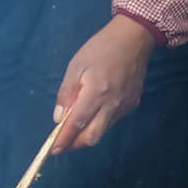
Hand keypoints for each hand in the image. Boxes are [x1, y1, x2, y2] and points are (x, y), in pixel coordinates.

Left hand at [53, 14, 154, 152]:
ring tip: (76, 128)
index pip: (77, 124)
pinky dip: (100, 123)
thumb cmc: (101, 48)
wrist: (134, 38)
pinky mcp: (133, 104)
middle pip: (92, 137)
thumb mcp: (76, 66)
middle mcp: (112, 104)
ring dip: (87, 134)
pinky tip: (94, 113)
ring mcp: (125, 105)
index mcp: (96, 93)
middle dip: (76, 144)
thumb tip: (59, 118)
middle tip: (63, 143)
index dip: (64, 140)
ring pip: (103, 131)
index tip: (53, 150)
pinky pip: (113, 121)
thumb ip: (66, 94)